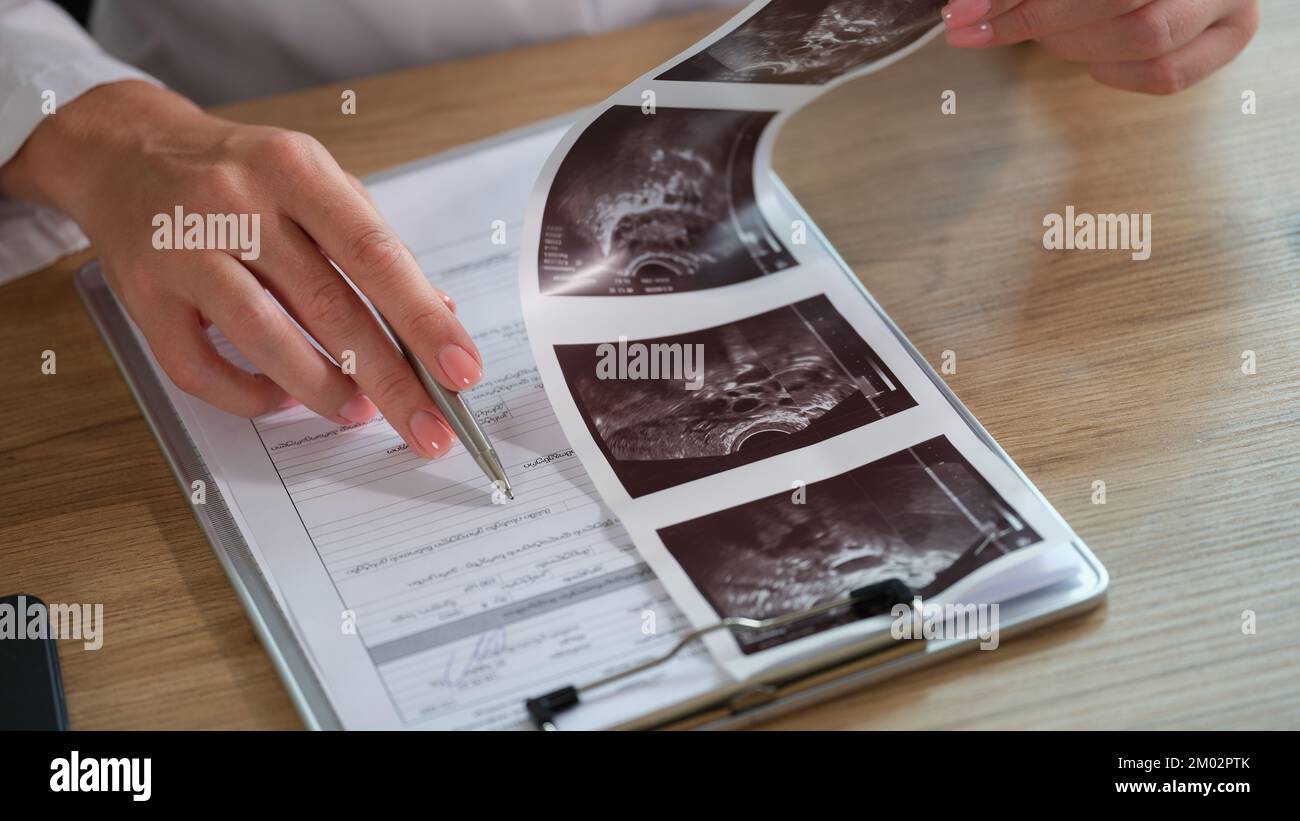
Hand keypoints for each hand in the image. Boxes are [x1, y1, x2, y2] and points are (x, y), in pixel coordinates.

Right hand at [0, 80, 476, 457]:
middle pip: (329, 307)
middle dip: (390, 380)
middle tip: (431, 428)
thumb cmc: (238, 173)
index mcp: (296, 170)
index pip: (375, 255)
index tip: (461, 370)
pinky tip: (283, 398)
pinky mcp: (143, 294)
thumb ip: (374, 245)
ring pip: (266, 340)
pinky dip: (250, 396)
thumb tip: (439, 313)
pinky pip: (201, 368)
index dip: (423, 320)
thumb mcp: (316, 183)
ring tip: (361, 412)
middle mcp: (238, 204)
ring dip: (324, 390)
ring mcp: (184, 249)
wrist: (125, 152)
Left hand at [941, 0, 1259, 93]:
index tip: (963, 13)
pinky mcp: (1233, 35)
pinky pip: (1167, 75)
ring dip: (1076, 44)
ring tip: (1050, 36)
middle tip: (986, 28)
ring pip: (1146, 35)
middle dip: (1040, 19)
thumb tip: (966, 7)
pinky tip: (1094, 59)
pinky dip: (1115, 72)